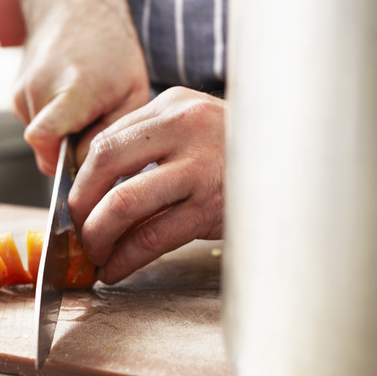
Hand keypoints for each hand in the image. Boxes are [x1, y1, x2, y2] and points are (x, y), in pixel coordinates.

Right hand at [12, 0, 149, 174]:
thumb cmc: (112, 53)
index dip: (59, 164)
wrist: (76, 12)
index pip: (43, 138)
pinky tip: (69, 105)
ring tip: (84, 112)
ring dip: (63, 138)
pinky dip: (53, 125)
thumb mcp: (134, 94)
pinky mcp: (15, 95)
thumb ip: (112, 137)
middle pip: (46, 149)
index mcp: (72, 90)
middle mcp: (38, 89)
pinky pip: (35, 127)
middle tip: (94, 132)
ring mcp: (22, 92)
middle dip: (70, 153)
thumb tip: (86, 173)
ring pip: (41, 141)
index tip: (81, 167)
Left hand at [69, 87, 225, 283]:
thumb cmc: (239, 155)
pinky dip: (126, 258)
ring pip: (124, 202)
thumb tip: (96, 190)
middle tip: (76, 231)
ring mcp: (200, 166)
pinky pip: (152, 236)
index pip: (105, 139)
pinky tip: (116, 269)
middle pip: (104, 161)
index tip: (76, 205)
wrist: (300, 167)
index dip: (81, 178)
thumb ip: (151, 146)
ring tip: (94, 254)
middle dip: (80, 204)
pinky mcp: (211, 206)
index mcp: (173, 105)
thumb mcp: (195, 131)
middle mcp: (184, 126)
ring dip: (98, 234)